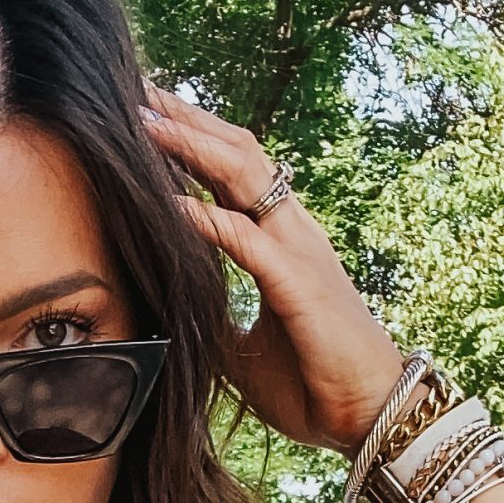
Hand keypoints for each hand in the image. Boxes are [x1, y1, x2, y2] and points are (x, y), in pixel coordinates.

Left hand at [140, 84, 405, 456]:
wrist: (365, 415)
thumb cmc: (311, 382)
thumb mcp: (243, 348)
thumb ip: (214, 314)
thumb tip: (172, 309)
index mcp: (280, 241)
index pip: (232, 171)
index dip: (192, 138)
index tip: (146, 113)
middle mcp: (291, 232)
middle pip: (236, 152)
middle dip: (187, 118)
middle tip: (137, 87)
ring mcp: (298, 252)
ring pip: (244, 177)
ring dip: (192, 147)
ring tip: (144, 122)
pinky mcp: (299, 285)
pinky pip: (247, 241)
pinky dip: (207, 220)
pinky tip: (169, 204)